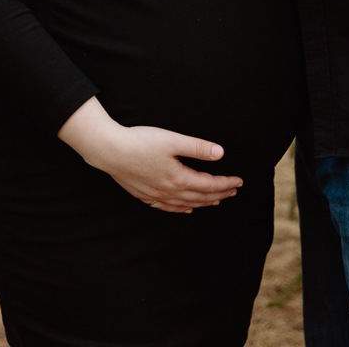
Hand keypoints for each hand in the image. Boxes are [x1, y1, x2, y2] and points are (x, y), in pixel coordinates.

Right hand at [102, 124, 242, 213]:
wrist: (109, 151)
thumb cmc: (140, 142)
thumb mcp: (172, 140)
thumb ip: (197, 147)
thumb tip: (220, 153)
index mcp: (178, 178)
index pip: (209, 184)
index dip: (226, 183)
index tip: (239, 182)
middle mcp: (169, 191)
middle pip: (200, 196)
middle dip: (219, 194)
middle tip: (233, 191)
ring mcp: (156, 195)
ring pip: (186, 203)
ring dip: (204, 202)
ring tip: (216, 200)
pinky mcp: (145, 195)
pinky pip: (169, 207)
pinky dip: (181, 208)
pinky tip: (186, 207)